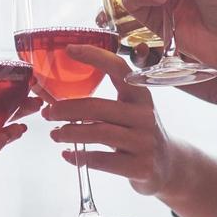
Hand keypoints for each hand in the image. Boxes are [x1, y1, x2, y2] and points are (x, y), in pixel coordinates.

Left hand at [39, 44, 180, 196]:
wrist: (168, 166)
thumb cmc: (139, 134)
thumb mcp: (132, 112)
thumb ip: (103, 105)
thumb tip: (55, 100)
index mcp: (141, 96)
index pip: (118, 68)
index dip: (94, 56)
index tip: (69, 50)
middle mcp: (145, 115)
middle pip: (97, 107)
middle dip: (66, 109)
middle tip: (48, 112)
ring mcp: (144, 142)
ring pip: (98, 133)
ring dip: (69, 133)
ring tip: (55, 134)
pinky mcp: (140, 166)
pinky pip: (101, 161)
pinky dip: (80, 157)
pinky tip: (69, 155)